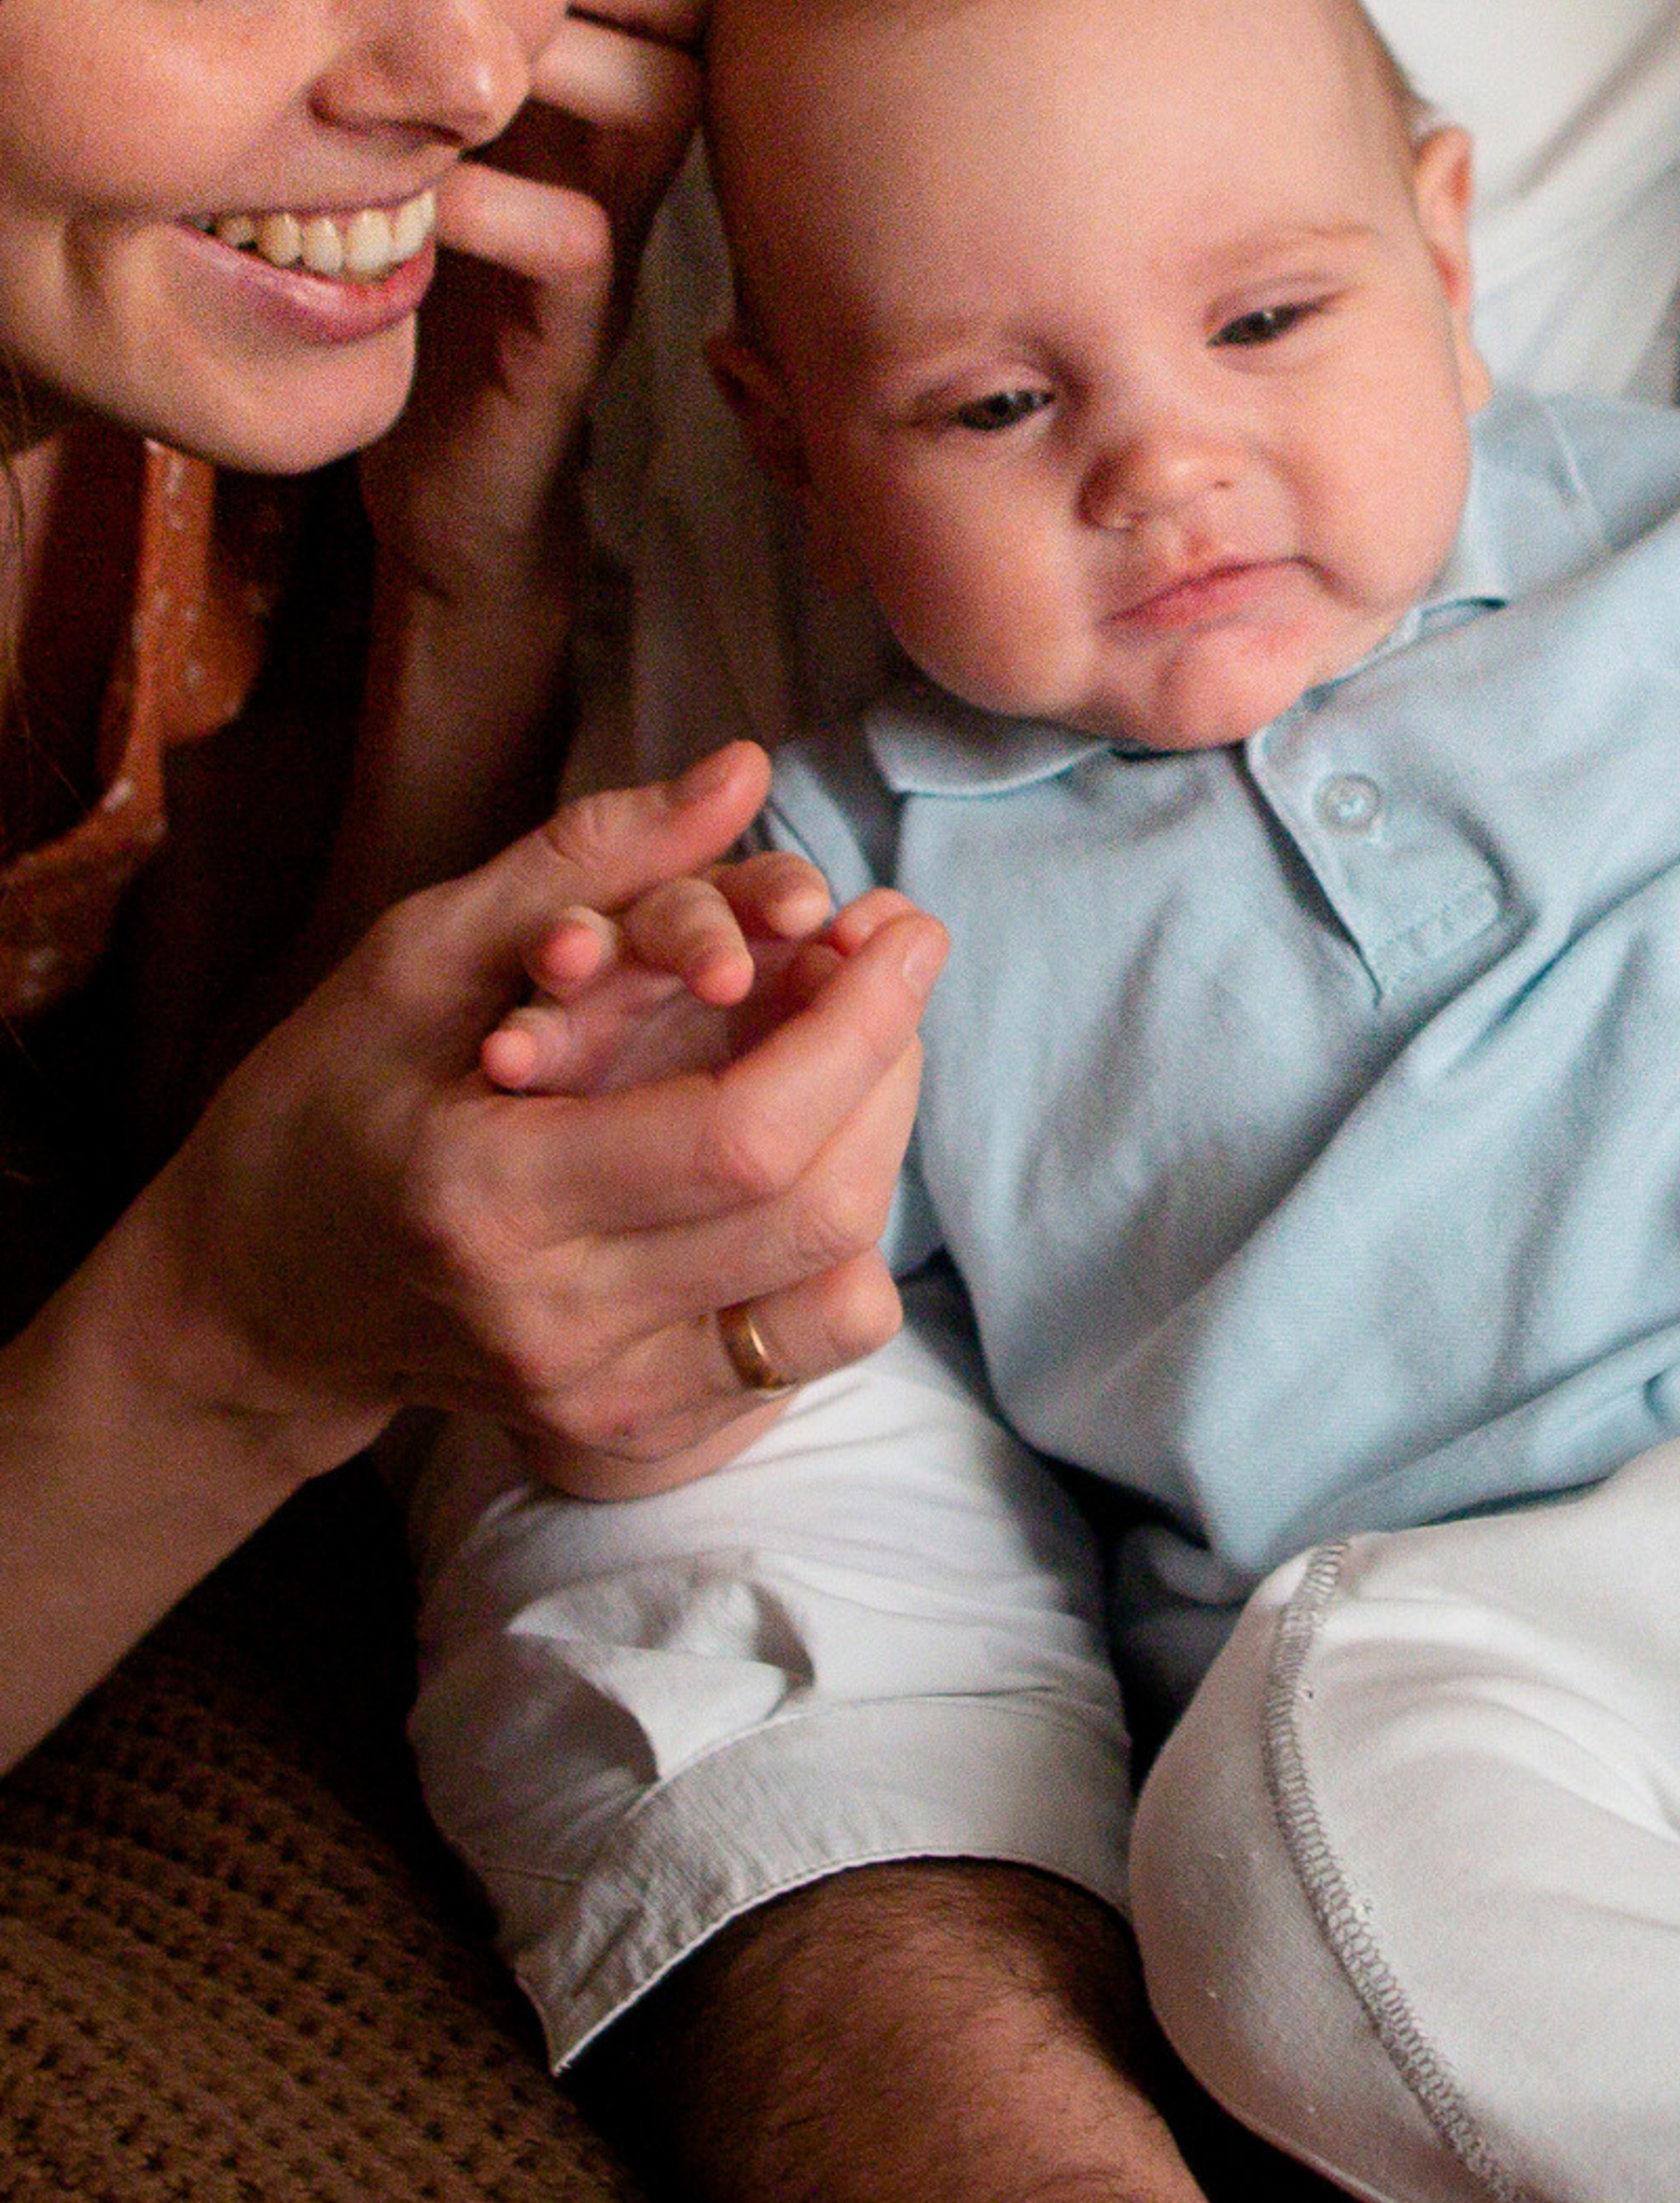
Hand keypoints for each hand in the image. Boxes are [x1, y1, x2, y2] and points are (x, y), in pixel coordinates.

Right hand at [150, 744, 942, 1479]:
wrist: (259, 1293)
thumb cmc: (328, 1097)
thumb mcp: (425, 949)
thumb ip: (593, 856)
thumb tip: (746, 770)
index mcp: (491, 1194)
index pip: (742, 1137)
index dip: (854, 1026)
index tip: (898, 925)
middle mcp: (555, 1322)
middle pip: (814, 1211)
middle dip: (887, 1064)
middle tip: (890, 960)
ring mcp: (601, 1399)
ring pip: (833, 1285)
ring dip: (882, 1138)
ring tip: (860, 1040)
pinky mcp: (636, 1433)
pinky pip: (804, 1345)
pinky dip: (840, 1231)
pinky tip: (807, 1142)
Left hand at [364, 0, 708, 607]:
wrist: (445, 469)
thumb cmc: (444, 281)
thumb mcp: (453, 121)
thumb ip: (469, 11)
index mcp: (606, 87)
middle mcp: (630, 152)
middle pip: (688, 6)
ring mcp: (616, 238)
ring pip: (657, 106)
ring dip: (563, 58)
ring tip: (476, 30)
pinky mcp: (573, 332)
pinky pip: (577, 241)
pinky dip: (505, 204)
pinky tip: (434, 186)